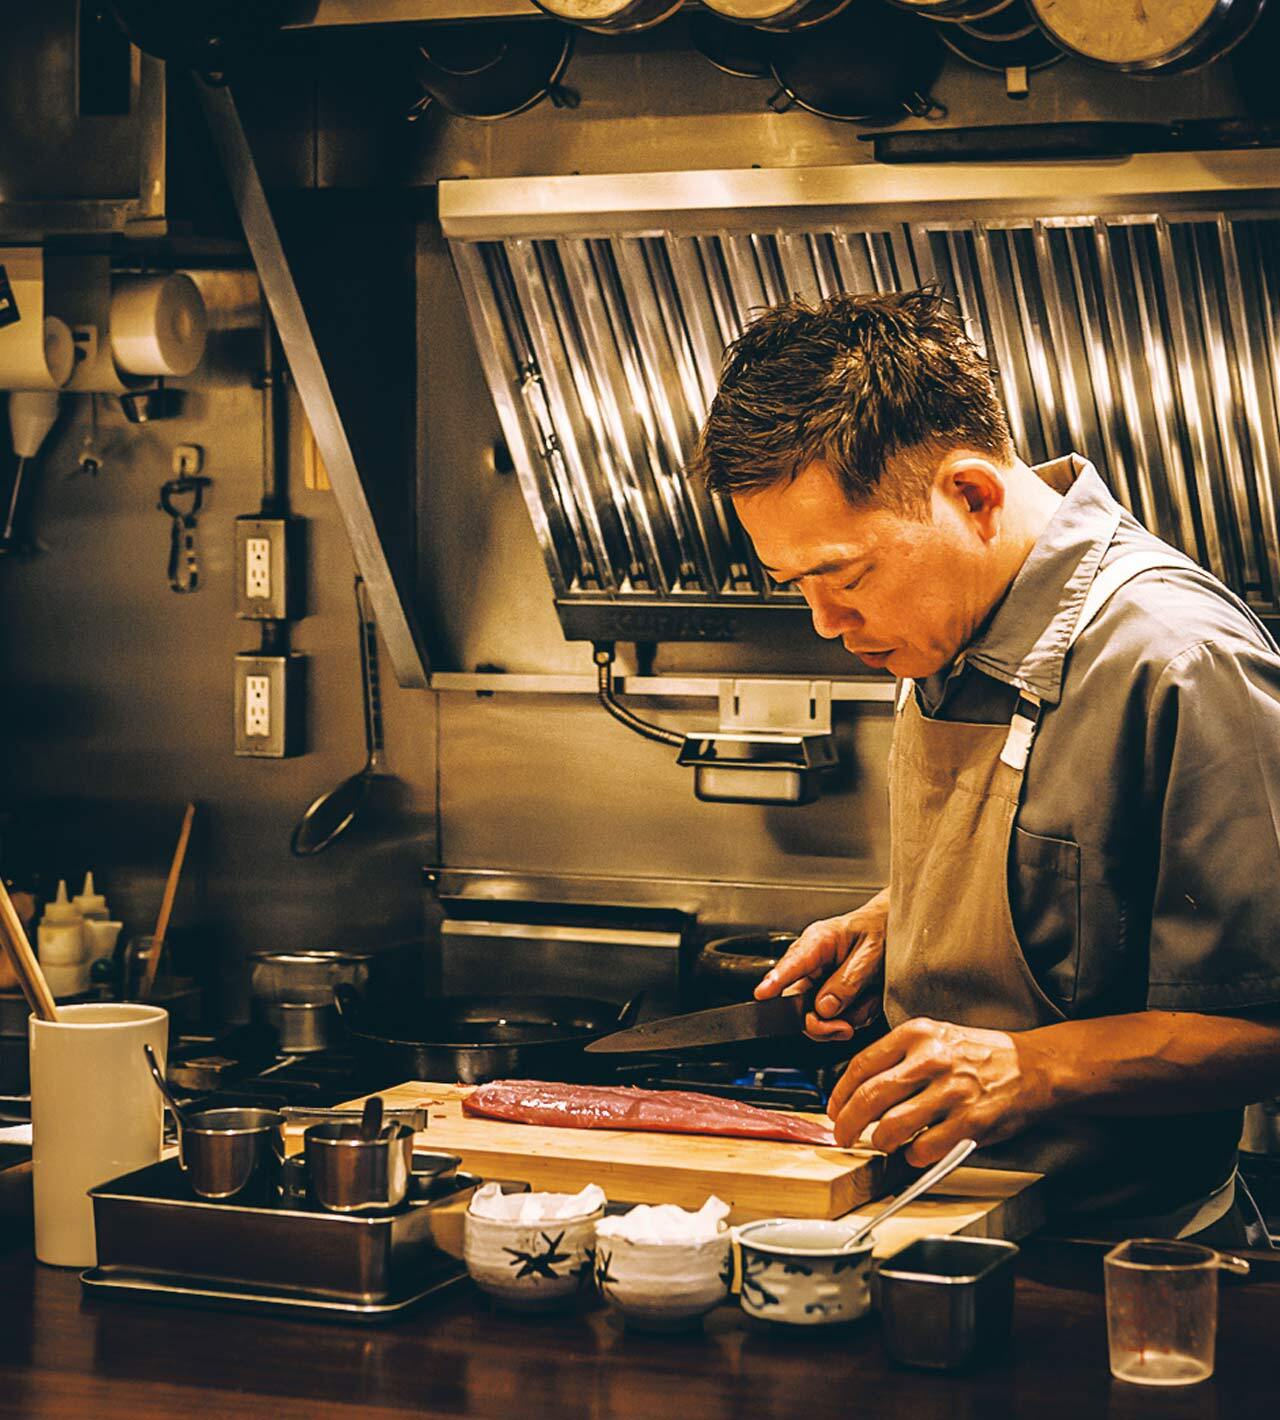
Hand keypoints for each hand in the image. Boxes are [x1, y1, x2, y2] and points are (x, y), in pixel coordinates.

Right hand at [754, 889, 887, 1041]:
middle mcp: (813, 963)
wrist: (896, 927)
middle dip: (822, 1022)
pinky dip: (859, 1016)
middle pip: (798, 1002)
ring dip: (849, 1016)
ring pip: (820, 1017)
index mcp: (818, 942)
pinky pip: (839, 1019)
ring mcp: (821, 981)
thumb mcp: (872, 953)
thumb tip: (825, 1007)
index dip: (774, 982)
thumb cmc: (883, 928)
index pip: (790, 964)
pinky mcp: (833, 996)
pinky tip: (871, 999)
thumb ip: (849, 981)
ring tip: (871, 998)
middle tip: (844, 1028)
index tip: (762, 994)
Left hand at [826, 1017, 1052, 1165]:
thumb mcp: (935, 1037)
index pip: (861, 1065)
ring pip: (892, 1127)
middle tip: (843, 1136)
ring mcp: (951, 1092)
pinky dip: (912, 1156)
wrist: (1032, 1066)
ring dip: (879, 1142)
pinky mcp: (969, 1122)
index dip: (840, 1094)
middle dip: (847, 1124)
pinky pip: (924, 1148)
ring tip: (882, 1143)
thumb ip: (898, 1057)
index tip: (834, 1109)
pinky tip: (914, 1151)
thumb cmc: (980, 1054)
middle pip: (870, 1097)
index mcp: (917, 1034)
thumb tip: (859, 1088)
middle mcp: (932, 1059)